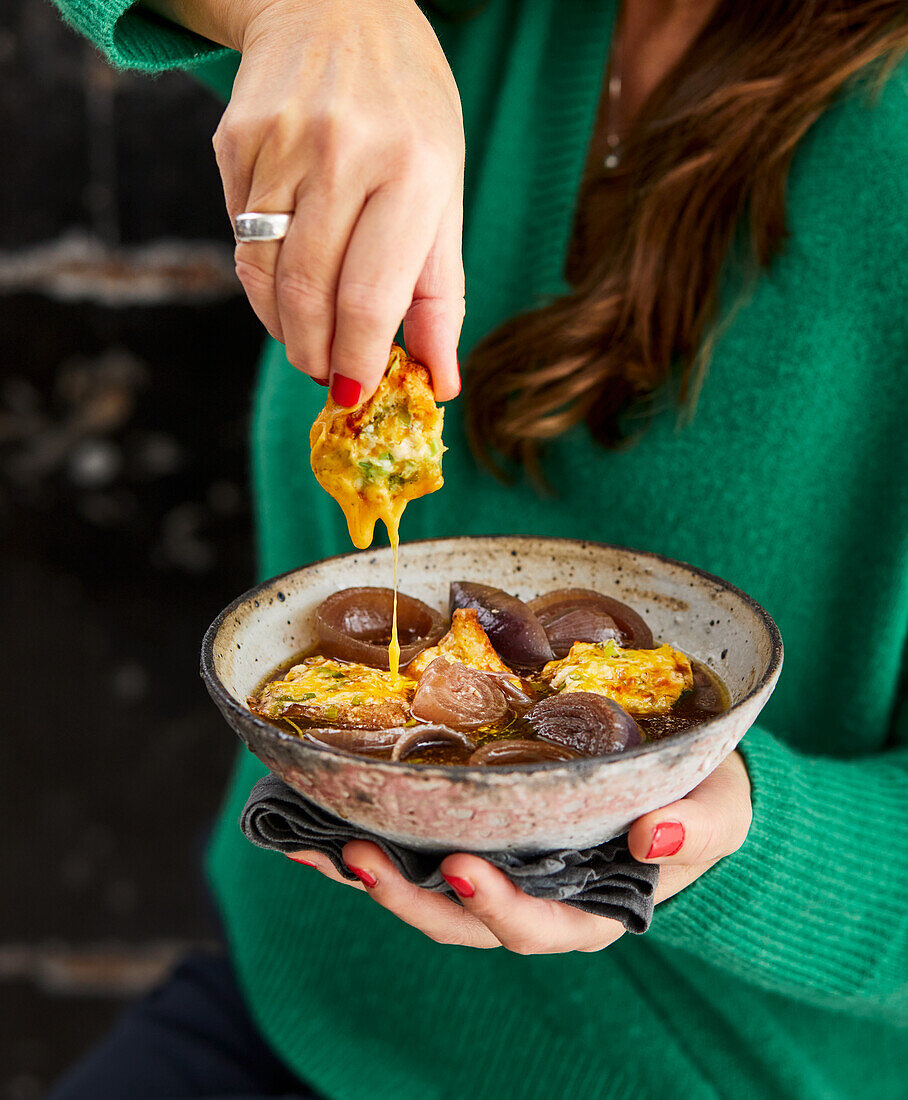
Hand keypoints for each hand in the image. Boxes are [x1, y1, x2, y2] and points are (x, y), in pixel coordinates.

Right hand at [212, 0, 464, 401]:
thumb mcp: (445, 191)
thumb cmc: (408, 112)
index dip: (358, 360)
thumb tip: (440, 383)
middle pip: (308, 295)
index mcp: (413, 169)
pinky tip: (287, 273)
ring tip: (307, 338)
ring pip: (262, 275)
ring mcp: (280, 143)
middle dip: (316, 355)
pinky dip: (262, 277)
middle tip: (328, 373)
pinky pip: (240, 238)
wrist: (336, 5)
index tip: (356, 394)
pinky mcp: (235, 139)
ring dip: (283, 327)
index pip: (370, 297)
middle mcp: (343, 153)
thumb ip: (440, 292)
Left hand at [286, 751, 751, 952]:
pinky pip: (417, 850)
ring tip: (315, 843)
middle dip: (406, 897)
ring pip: (426, 892)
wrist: (680, 781)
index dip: (497, 907)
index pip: (539, 926)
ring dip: (370, 874)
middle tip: (357, 855)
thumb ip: (698, 826)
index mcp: (592, 908)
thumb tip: (656, 838)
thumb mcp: (718, 810)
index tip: (460, 868)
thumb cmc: (700, 800)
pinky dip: (371, 838)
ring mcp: (501, 871)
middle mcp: (536, 899)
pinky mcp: (477, 836)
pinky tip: (319, 818)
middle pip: (461, 920)